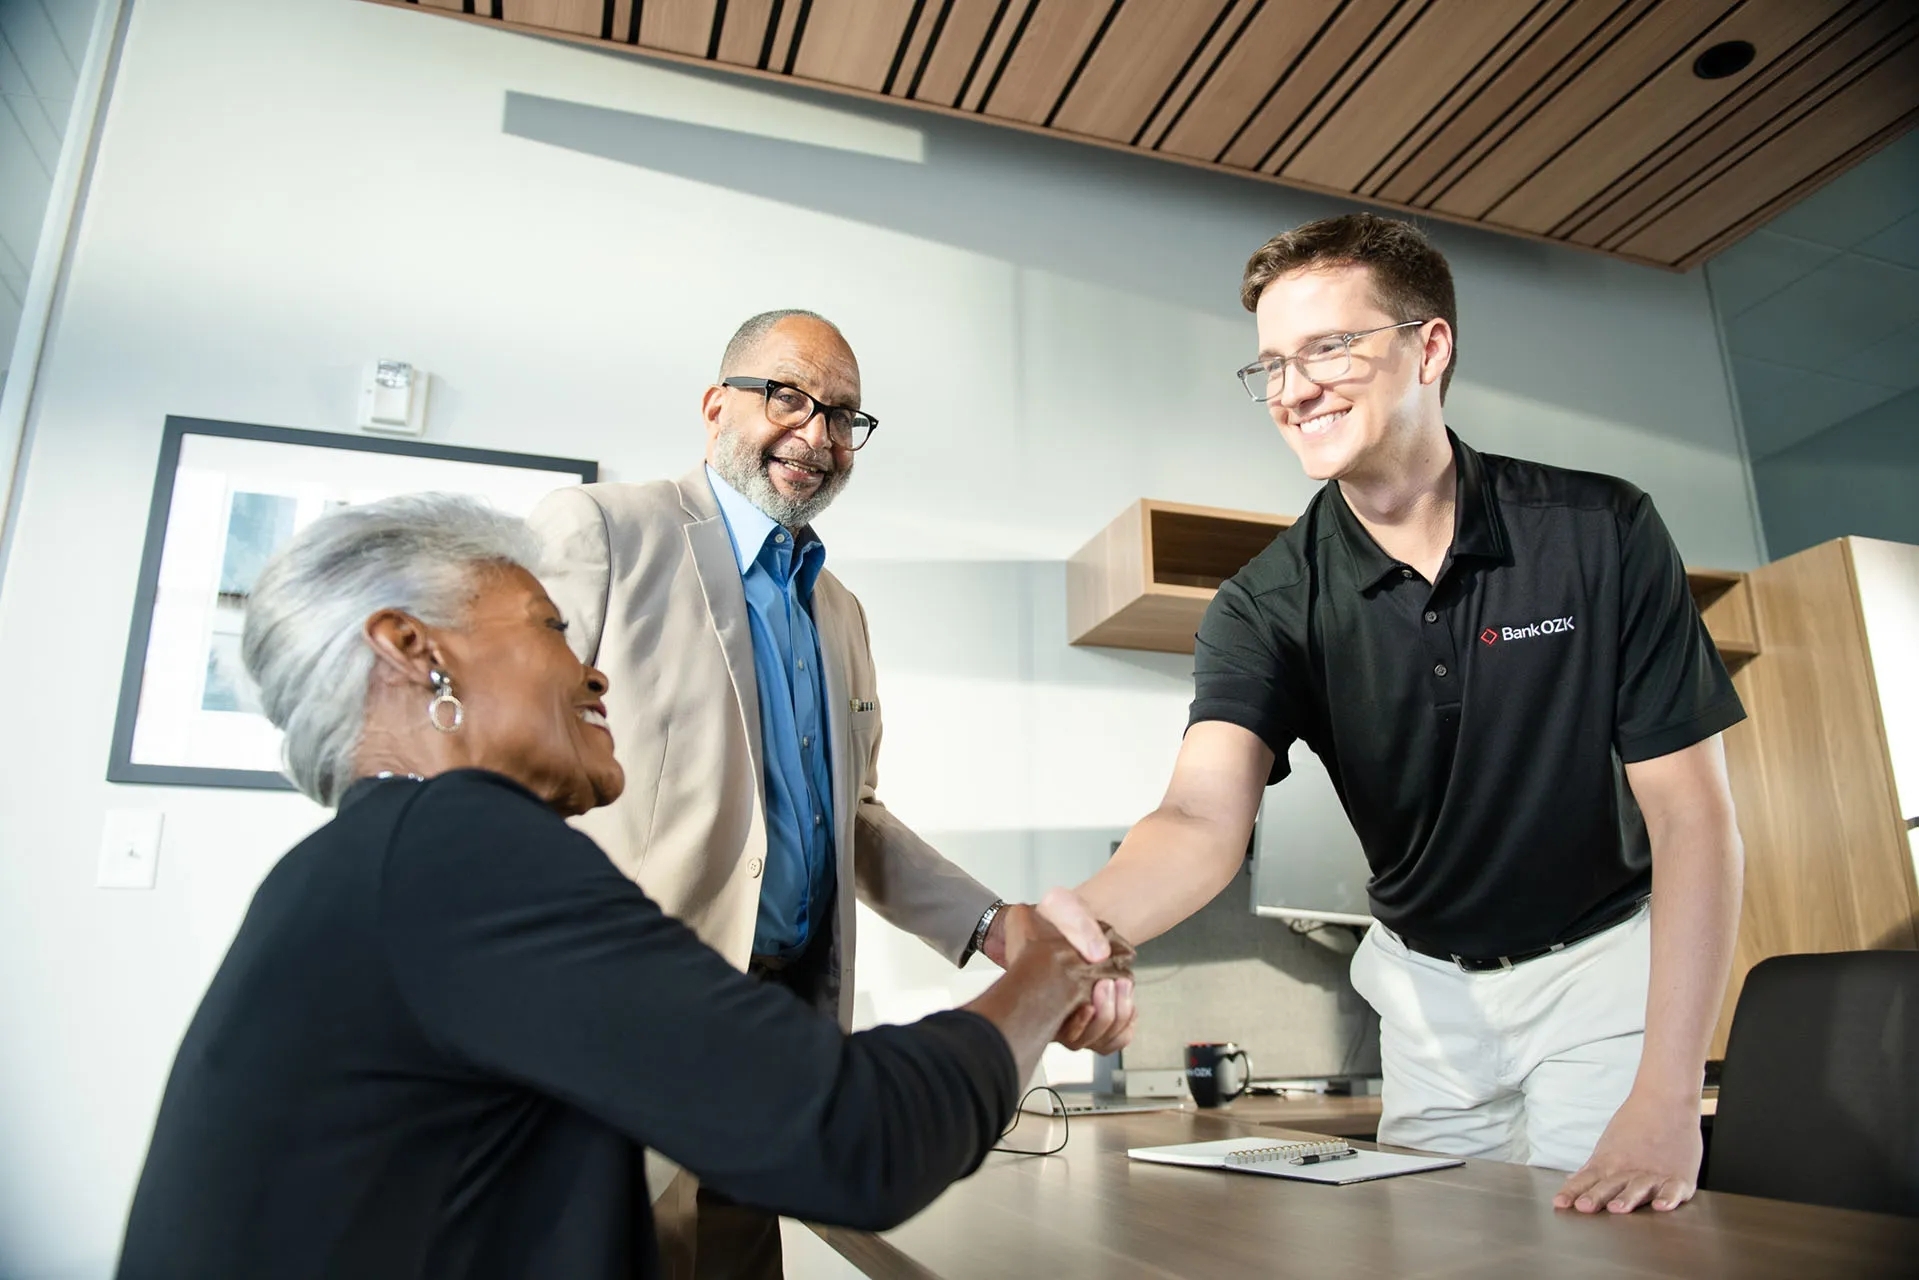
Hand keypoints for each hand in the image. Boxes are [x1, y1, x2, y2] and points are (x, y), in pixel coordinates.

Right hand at [1032, 888, 1136, 1054]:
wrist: (1073, 922)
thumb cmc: (1060, 916)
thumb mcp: (1061, 906)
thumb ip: (1077, 924)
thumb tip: (1098, 954)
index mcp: (1036, 990)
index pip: (1053, 1027)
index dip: (1074, 1025)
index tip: (1088, 1005)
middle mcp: (1053, 1012)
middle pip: (1078, 1040)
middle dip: (1101, 1019)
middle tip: (1108, 985)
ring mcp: (1075, 1019)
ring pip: (1098, 1041)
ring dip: (1116, 1018)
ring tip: (1122, 984)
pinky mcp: (1097, 1019)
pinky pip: (1113, 1040)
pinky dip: (1125, 1026)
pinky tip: (1128, 1003)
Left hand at [1554, 1090, 1701, 1213]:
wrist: (1666, 1100)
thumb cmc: (1636, 1123)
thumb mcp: (1608, 1146)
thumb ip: (1593, 1169)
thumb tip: (1571, 1183)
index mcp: (1610, 1163)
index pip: (1586, 1180)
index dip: (1573, 1192)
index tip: (1560, 1203)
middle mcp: (1630, 1171)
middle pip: (1610, 1186)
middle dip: (1596, 1197)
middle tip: (1584, 1207)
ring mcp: (1655, 1175)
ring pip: (1639, 1189)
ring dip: (1628, 1199)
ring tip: (1617, 1208)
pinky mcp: (1680, 1178)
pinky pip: (1674, 1190)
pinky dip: (1669, 1199)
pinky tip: (1661, 1206)